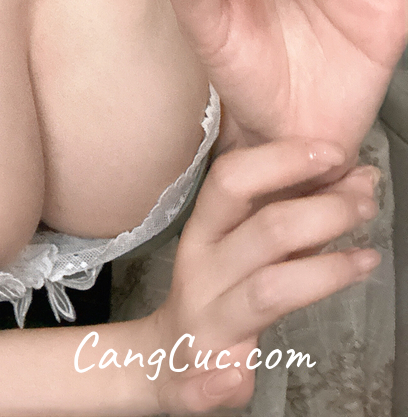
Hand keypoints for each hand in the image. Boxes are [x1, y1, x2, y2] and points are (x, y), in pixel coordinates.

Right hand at [141, 138, 379, 413]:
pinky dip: (229, 381)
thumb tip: (357, 179)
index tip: (332, 152)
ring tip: (367, 261)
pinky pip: (216, 380)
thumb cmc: (215, 293)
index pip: (233, 179)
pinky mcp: (200, 378)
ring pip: (268, 291)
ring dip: (323, 275)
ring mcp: (207, 322)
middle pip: (264, 229)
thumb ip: (292, 217)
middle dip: (323, 212)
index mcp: (204, 232)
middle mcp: (202, 269)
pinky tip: (244, 379)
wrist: (166, 359)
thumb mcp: (240, 245)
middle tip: (365, 204)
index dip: (282, 160)